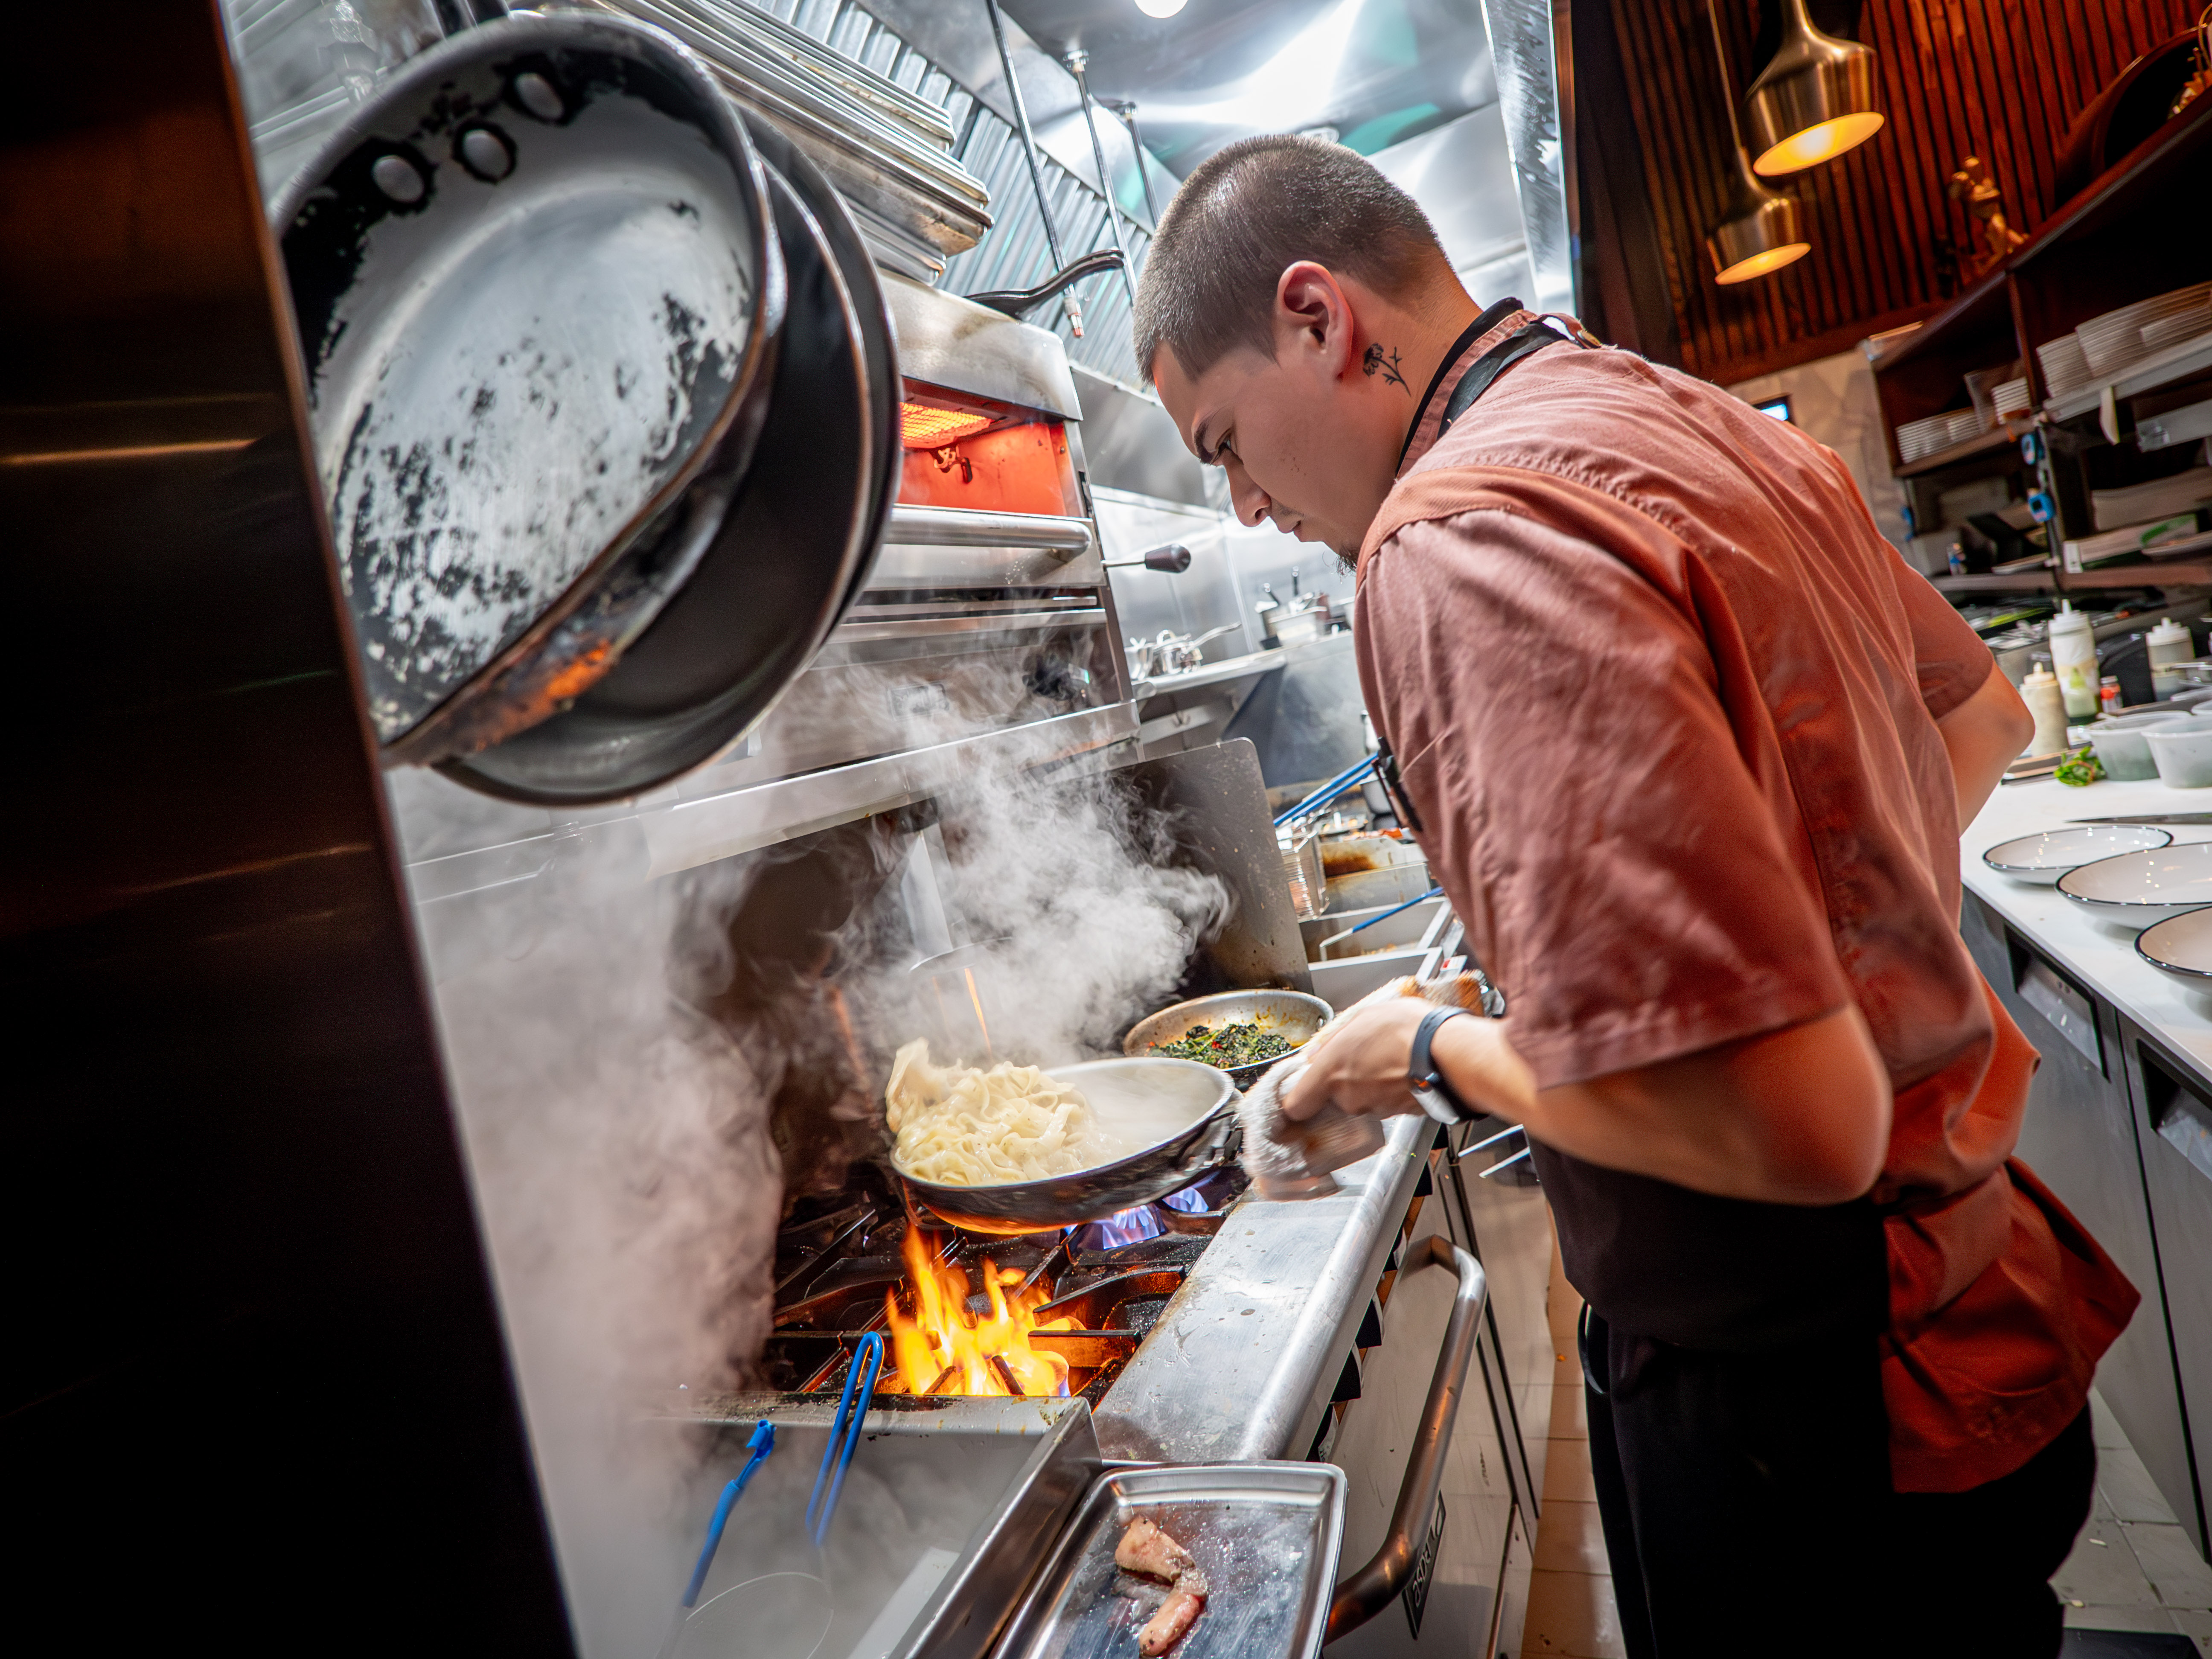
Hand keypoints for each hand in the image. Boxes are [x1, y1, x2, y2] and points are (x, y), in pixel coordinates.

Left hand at [1280, 997, 1434, 1120]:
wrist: (1448, 1051)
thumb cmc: (1407, 1029)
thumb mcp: (1363, 1017)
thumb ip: (1335, 1039)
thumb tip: (1321, 1051)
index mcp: (1331, 1072)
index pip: (1296, 1105)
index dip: (1299, 1099)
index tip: (1304, 1091)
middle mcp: (1348, 1096)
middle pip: (1334, 1100)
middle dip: (1344, 1083)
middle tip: (1362, 1059)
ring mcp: (1374, 1108)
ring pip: (1363, 1101)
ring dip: (1371, 1086)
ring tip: (1389, 1061)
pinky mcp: (1397, 1115)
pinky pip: (1387, 1104)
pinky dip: (1391, 1092)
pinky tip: (1404, 1072)